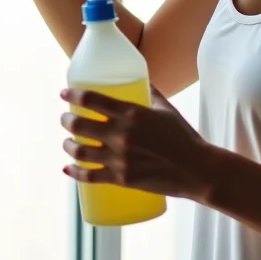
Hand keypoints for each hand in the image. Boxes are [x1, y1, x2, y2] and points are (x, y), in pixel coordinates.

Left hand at [59, 85, 218, 200]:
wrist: (197, 170)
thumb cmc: (184, 137)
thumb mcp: (166, 109)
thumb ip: (151, 93)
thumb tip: (140, 80)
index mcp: (132, 113)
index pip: (92, 99)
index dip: (73, 95)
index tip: (64, 93)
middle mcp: (122, 135)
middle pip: (79, 125)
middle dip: (66, 120)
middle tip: (65, 118)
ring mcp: (120, 158)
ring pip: (80, 151)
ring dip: (68, 145)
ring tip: (67, 142)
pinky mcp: (122, 179)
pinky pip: (90, 176)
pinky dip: (74, 173)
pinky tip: (67, 169)